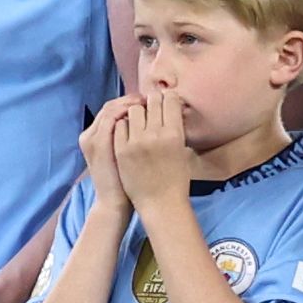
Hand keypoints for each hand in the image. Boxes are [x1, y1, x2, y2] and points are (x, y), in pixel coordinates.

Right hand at [78, 96, 144, 197]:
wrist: (115, 204)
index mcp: (96, 137)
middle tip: (151, 97)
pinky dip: (125, 111)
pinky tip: (141, 110)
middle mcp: (90, 135)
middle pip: (111, 106)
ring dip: (130, 102)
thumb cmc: (128, 182)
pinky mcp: (98, 143)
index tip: (151, 101)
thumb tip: (155, 121)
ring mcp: (92, 138)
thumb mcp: (127, 156)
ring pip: (110, 108)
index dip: (132, 103)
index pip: (114, 110)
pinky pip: (111, 118)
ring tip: (148, 101)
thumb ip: (133, 138)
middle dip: (132, 99)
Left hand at [111, 90, 193, 204]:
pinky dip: (124, 125)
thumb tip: (171, 110)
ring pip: (133, 110)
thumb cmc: (176, 179)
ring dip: (136, 111)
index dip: (168, 98)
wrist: (159, 204)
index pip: (170, 100)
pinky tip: (128, 131)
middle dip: (152, 101)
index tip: (165, 100)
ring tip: (138, 119)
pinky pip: (120, 125)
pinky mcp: (122, 149)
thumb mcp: (182, 151)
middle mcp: (156, 134)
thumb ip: (175, 130)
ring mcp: (136, 141)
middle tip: (150, 105)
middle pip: (151, 101)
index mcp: (175, 133)